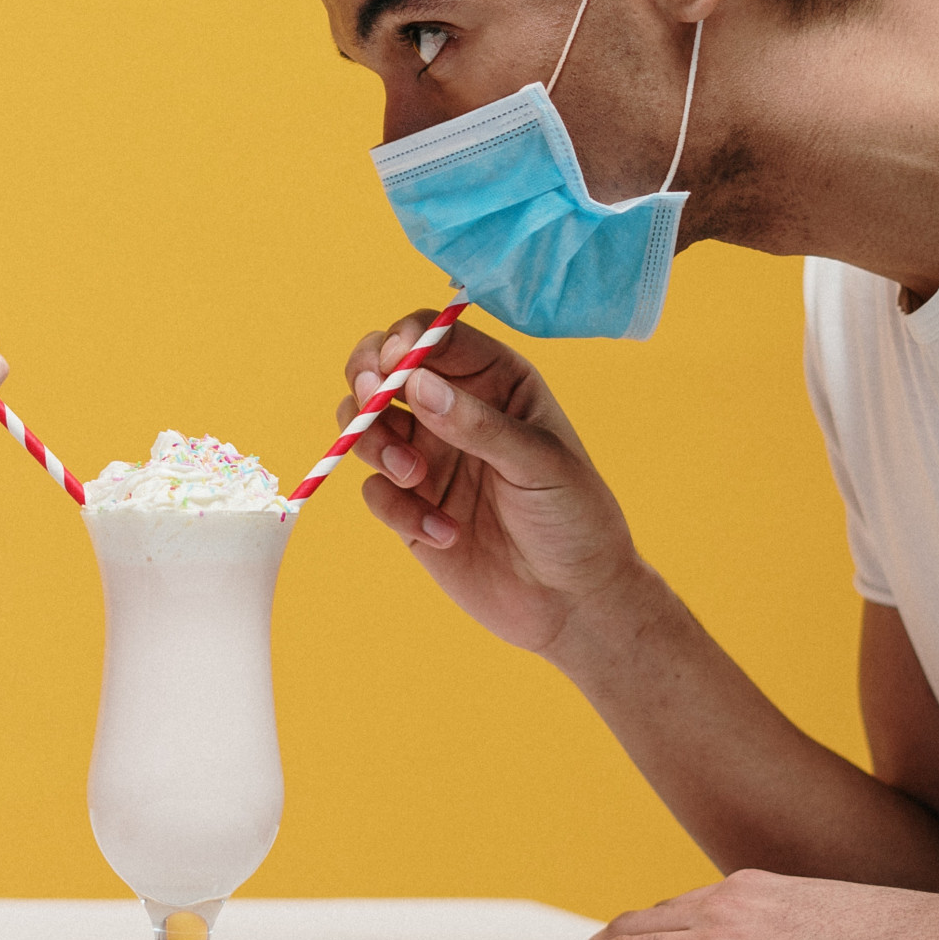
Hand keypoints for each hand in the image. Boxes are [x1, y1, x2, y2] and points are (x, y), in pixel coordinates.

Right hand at [341, 312, 646, 653]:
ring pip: (363, 423)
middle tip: (370, 404)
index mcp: (495, 382)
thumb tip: (416, 383)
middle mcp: (453, 410)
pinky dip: (397, 508)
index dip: (403, 341)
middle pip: (381, 368)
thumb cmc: (575, 519)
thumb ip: (477, 424)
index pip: (435, 335)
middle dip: (366, 382)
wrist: (572, 604)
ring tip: (412, 477)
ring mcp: (427, 456)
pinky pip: (373, 489)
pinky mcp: (409, 504)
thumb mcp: (538, 464)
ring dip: (373, 444)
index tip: (391, 365)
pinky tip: (444, 534)